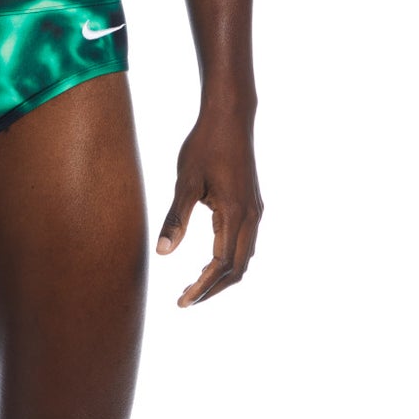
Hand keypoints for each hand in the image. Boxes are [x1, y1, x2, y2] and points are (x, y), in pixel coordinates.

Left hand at [156, 107, 262, 308]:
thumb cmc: (204, 145)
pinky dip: (229, 260)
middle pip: (238, 269)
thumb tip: (162, 252)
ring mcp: (255, 211)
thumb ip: (176, 218)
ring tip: (195, 286)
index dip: (201, 288)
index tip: (181, 302)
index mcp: (234, 214)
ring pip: (244, 258)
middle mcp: (251, 217)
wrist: (230, 116)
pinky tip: (209, 261)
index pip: (220, 265)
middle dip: (213, 289)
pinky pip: (246, 243)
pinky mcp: (252, 204)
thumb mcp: (185, 182)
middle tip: (185, 300)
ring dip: (222, 276)